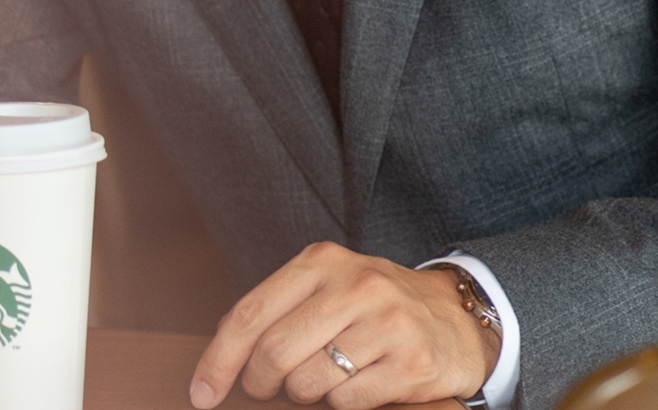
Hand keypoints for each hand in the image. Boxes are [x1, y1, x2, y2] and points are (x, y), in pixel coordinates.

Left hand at [190, 242, 499, 409]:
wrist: (454, 316)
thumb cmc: (374, 306)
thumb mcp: (326, 287)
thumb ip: (276, 308)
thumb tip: (220, 352)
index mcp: (322, 261)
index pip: (250, 314)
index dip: (218, 360)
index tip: (202, 393)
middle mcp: (356, 284)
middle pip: (274, 353)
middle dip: (261, 383)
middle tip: (269, 389)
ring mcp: (388, 322)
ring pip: (308, 383)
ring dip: (305, 394)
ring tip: (325, 379)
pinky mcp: (413, 361)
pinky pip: (348, 401)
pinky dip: (342, 403)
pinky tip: (359, 385)